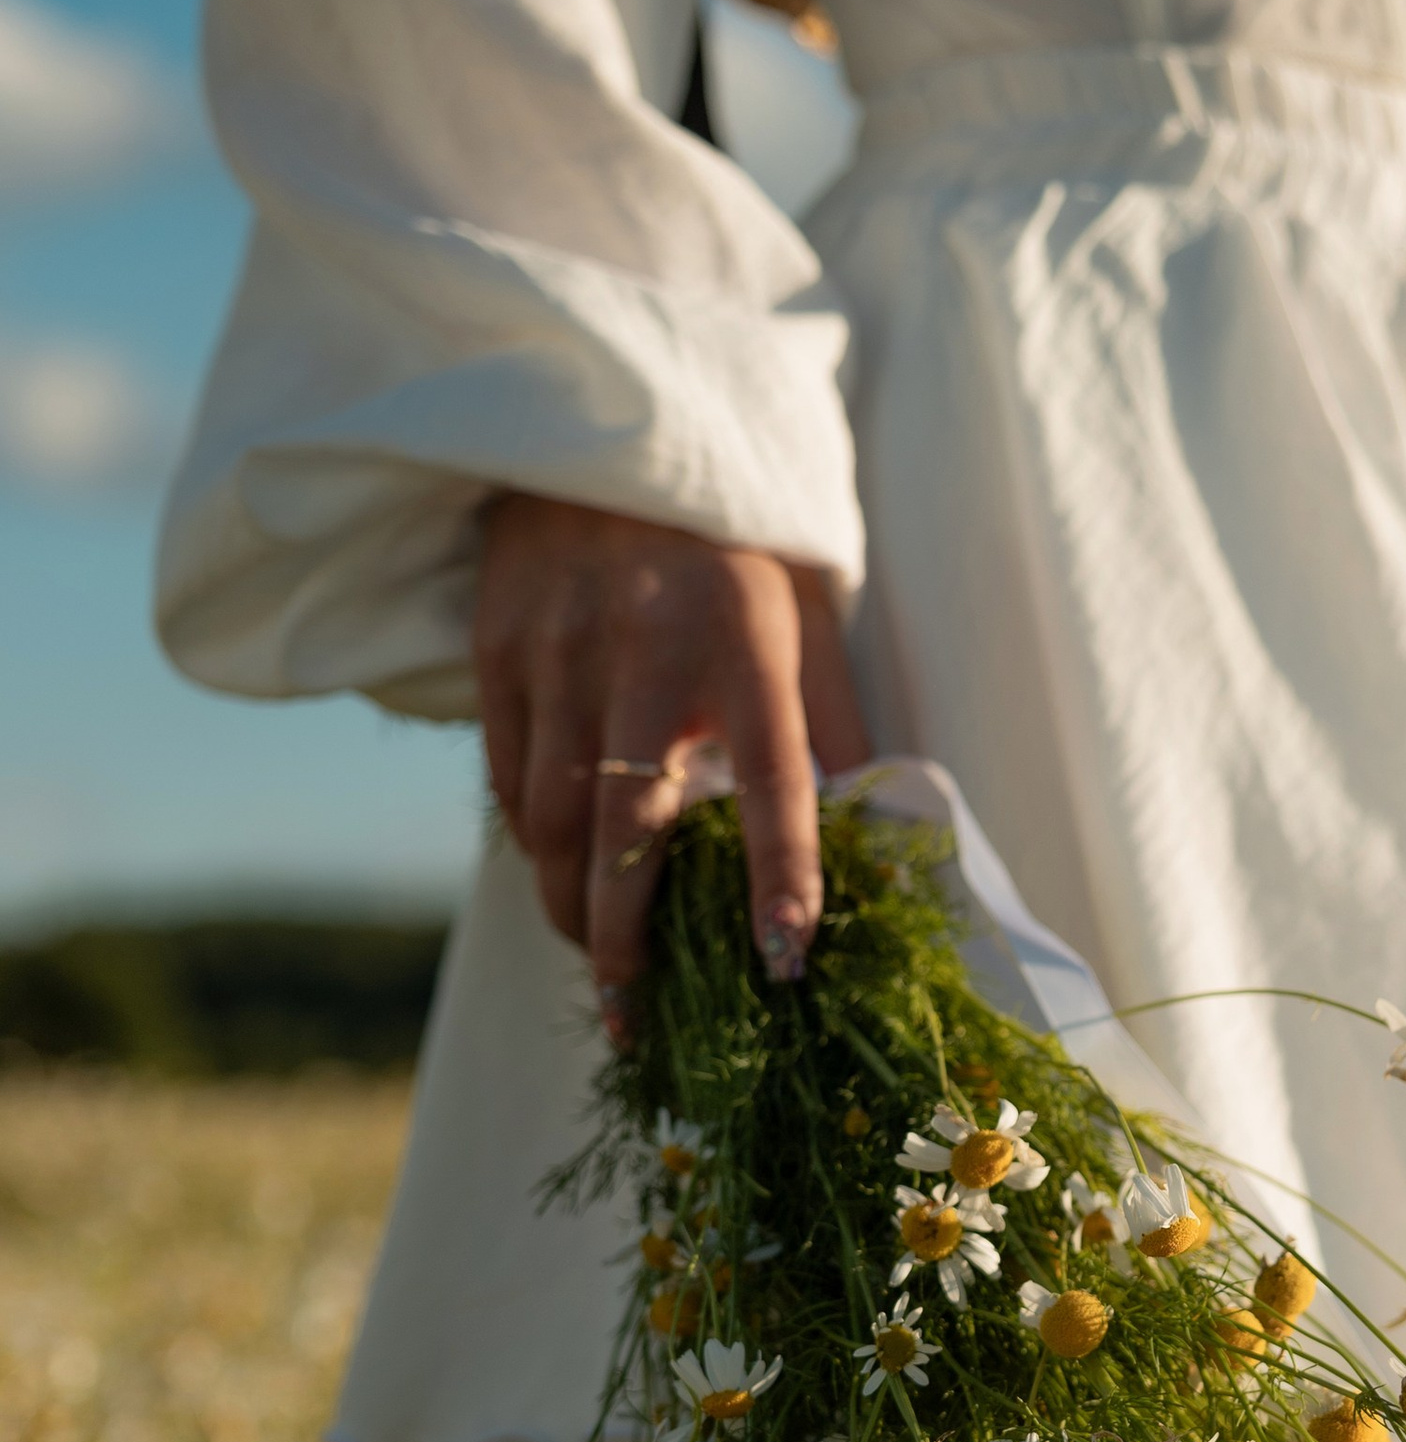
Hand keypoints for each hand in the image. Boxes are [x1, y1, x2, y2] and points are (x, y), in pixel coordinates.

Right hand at [473, 494, 870, 1029]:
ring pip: (554, 819)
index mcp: (746, 639)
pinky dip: (534, 844)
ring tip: (596, 964)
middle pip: (629, 827)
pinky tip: (559, 877)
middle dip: (626, 940)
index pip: (772, 779)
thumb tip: (870, 823)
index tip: (784, 962)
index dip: (781, 876)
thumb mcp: (808, 604)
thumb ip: (833, 714)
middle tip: (637, 1014)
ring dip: (570, 908)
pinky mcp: (498, 647)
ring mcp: (560, 650)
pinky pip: (508, 778)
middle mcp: (647, 650)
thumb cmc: (728, 538)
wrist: (602, 427)